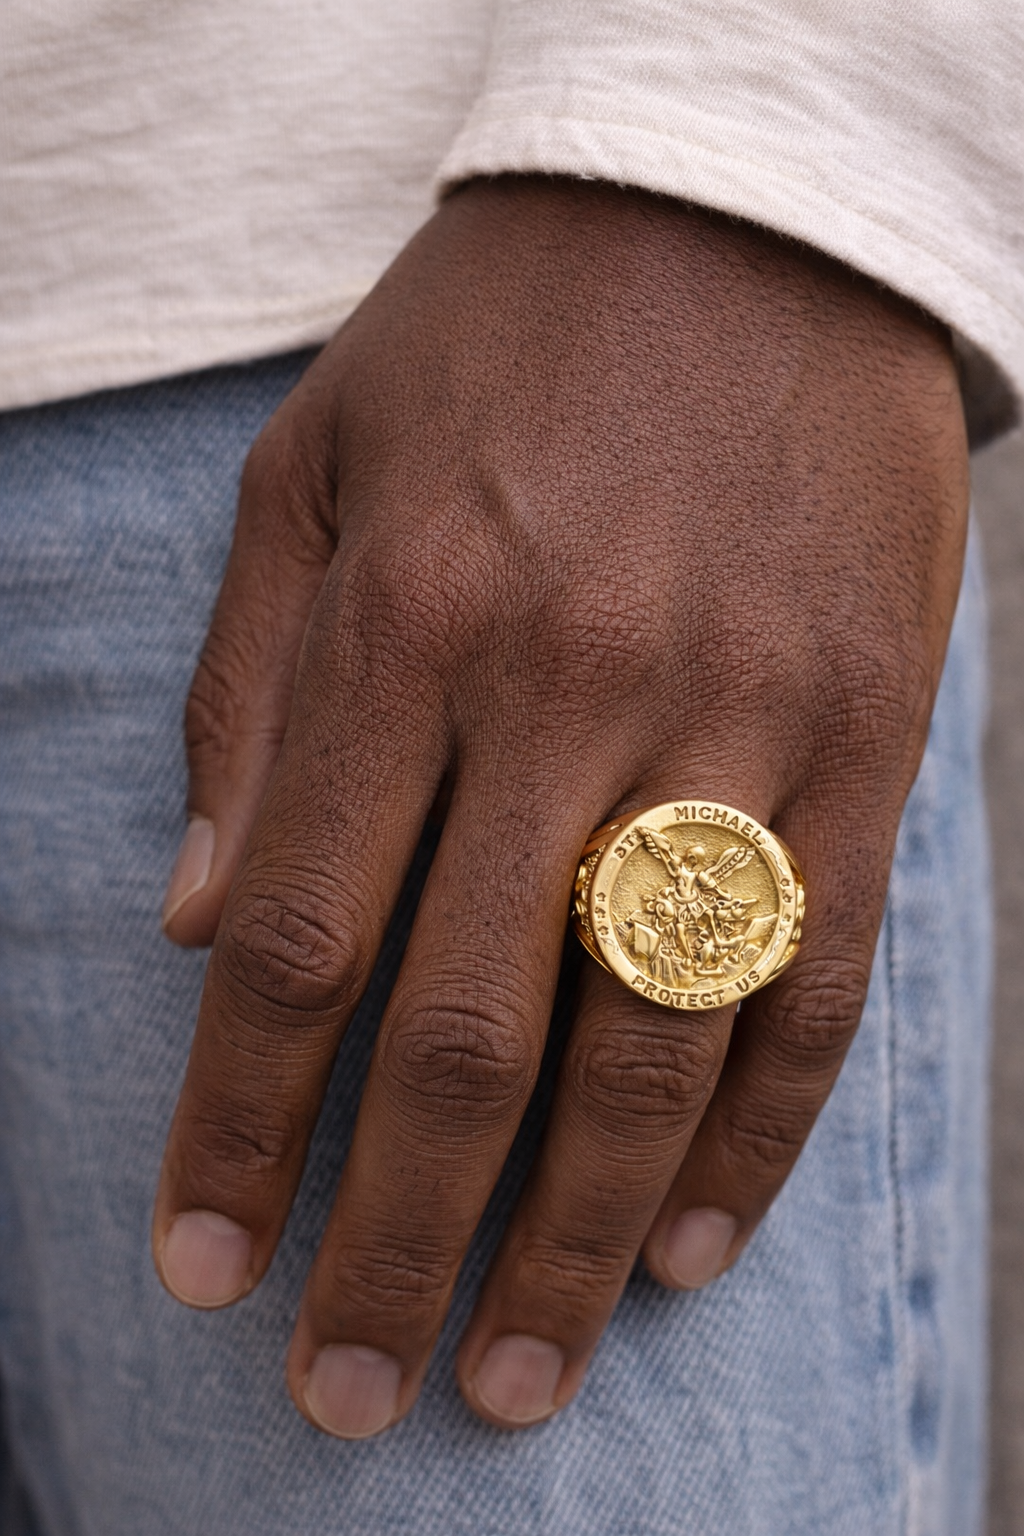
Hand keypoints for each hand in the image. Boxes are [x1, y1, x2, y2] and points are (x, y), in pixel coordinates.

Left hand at [153, 177, 967, 1437]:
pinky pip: (818, 977)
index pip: (299, 940)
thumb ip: (249, 705)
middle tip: (342, 1395)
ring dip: (573, 1237)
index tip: (201, 1264)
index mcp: (415, 621)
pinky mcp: (867, 737)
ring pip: (650, 1041)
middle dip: (395, 1241)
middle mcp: (578, 690)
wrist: (742, 215)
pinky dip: (755, 1134)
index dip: (236, 1124)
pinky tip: (683, 1248)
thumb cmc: (495, 341)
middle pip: (468, 1034)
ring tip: (515, 1380)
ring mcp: (743, 721)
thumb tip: (192, 929)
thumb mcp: (312, 473)